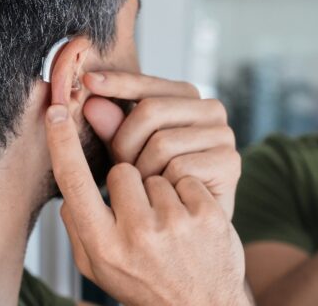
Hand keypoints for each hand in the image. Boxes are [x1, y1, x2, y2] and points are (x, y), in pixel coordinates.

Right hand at [44, 104, 248, 305]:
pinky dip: (186, 193)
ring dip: (159, 190)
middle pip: (120, 169)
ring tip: (169, 225)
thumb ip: (78, 221)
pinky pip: (185, 177)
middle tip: (142, 215)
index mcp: (102, 246)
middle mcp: (136, 234)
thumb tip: (67, 172)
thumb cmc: (145, 284)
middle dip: (129, 183)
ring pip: (154, 173)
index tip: (56, 111)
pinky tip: (190, 222)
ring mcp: (174, 223)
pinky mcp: (206, 214)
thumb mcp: (100, 266)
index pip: (74, 183)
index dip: (62, 143)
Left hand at [81, 72, 240, 218]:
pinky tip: (165, 200)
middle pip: (150, 111)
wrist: (193, 237)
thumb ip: (112, 129)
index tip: (87, 81)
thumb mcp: (129, 154)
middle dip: (124, 143)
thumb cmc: (157, 188)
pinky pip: (178, 168)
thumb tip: (91, 103)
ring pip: (161, 142)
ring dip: (142, 171)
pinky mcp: (229, 161)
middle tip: (120, 171)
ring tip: (143, 191)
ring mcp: (224, 134)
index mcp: (187, 98)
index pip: (147, 85)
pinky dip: (163, 187)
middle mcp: (211, 109)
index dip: (117, 83)